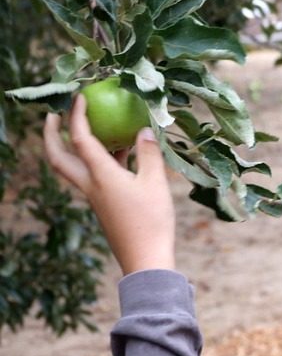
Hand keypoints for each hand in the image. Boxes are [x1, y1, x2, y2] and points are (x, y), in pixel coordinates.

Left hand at [44, 95, 175, 274]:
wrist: (146, 259)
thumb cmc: (152, 221)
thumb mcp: (156, 183)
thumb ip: (149, 153)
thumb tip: (144, 130)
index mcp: (101, 177)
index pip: (80, 139)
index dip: (76, 116)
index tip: (79, 96)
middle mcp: (91, 186)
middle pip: (58, 159)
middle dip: (50, 135)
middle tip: (54, 116)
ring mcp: (96, 197)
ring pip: (75, 168)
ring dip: (74, 147)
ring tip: (94, 129)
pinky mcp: (105, 205)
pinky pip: (94, 176)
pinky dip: (99, 160)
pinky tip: (121, 155)